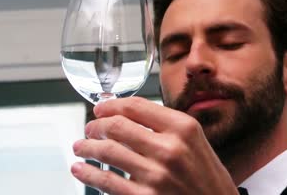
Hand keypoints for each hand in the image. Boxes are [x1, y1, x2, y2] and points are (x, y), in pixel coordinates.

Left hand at [71, 97, 238, 194]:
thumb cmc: (205, 176)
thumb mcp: (195, 141)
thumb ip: (166, 125)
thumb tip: (127, 115)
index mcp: (183, 128)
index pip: (136, 106)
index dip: (111, 105)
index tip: (101, 108)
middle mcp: (170, 148)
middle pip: (117, 126)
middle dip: (96, 126)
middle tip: (90, 128)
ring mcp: (156, 174)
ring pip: (107, 151)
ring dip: (87, 147)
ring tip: (81, 147)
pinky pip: (106, 181)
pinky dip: (88, 174)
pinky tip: (81, 169)